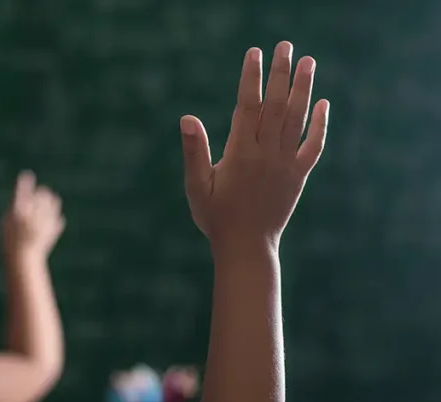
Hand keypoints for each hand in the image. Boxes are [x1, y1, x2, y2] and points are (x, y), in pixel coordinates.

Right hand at [1, 171, 64, 258]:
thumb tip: (28, 195)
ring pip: (54, 201)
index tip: (27, 176)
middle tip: (38, 195)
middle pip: (42, 193)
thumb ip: (17, 206)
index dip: (24, 183)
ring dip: (50, 201)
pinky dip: (53, 219)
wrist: (23, 259)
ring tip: (44, 208)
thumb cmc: (11, 240)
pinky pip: (58, 217)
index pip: (22, 192)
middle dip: (40, 193)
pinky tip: (45, 225)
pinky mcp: (54, 228)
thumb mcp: (8, 223)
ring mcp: (45, 221)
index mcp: (18, 212)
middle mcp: (33, 215)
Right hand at [180, 41, 329, 252]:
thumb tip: (187, 119)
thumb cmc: (215, 217)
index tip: (254, 53)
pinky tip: (323, 103)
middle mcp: (266, 154)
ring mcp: (286, 164)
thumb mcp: (196, 186)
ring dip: (303, 88)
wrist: (246, 247)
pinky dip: (319, 124)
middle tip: (284, 45)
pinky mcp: (298, 176)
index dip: (251, 77)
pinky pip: (313, 145)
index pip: (248, 106)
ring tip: (308, 61)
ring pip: (297, 119)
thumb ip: (194, 151)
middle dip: (280, 73)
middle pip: (276, 105)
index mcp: (240, 154)